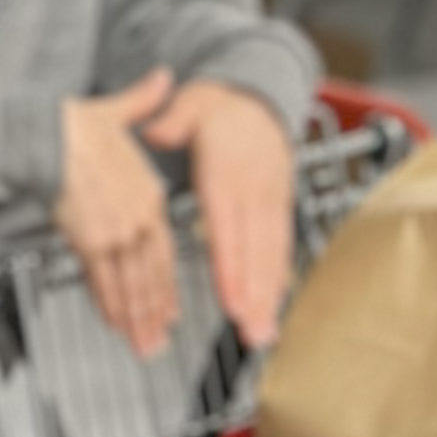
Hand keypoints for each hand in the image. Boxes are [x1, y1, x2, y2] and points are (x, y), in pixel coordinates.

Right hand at [56, 71, 183, 353]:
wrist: (46, 133)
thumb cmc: (73, 122)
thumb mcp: (116, 110)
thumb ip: (143, 100)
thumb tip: (164, 77)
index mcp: (147, 193)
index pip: (162, 249)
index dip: (166, 283)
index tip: (168, 308)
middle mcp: (138, 217)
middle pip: (150, 274)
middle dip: (154, 312)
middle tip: (158, 341)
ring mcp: (115, 231)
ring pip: (130, 283)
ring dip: (137, 317)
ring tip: (142, 345)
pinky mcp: (89, 239)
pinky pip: (103, 279)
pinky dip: (112, 304)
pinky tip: (115, 323)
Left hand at [143, 80, 298, 347]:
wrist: (258, 102)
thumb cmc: (217, 109)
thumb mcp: (191, 104)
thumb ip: (173, 121)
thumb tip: (155, 132)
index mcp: (228, 171)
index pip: (227, 226)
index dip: (230, 266)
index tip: (229, 300)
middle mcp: (255, 191)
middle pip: (254, 250)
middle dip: (253, 296)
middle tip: (250, 333)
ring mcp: (272, 201)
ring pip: (271, 255)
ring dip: (268, 297)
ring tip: (262, 333)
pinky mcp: (280, 209)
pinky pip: (280, 248)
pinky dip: (278, 280)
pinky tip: (272, 308)